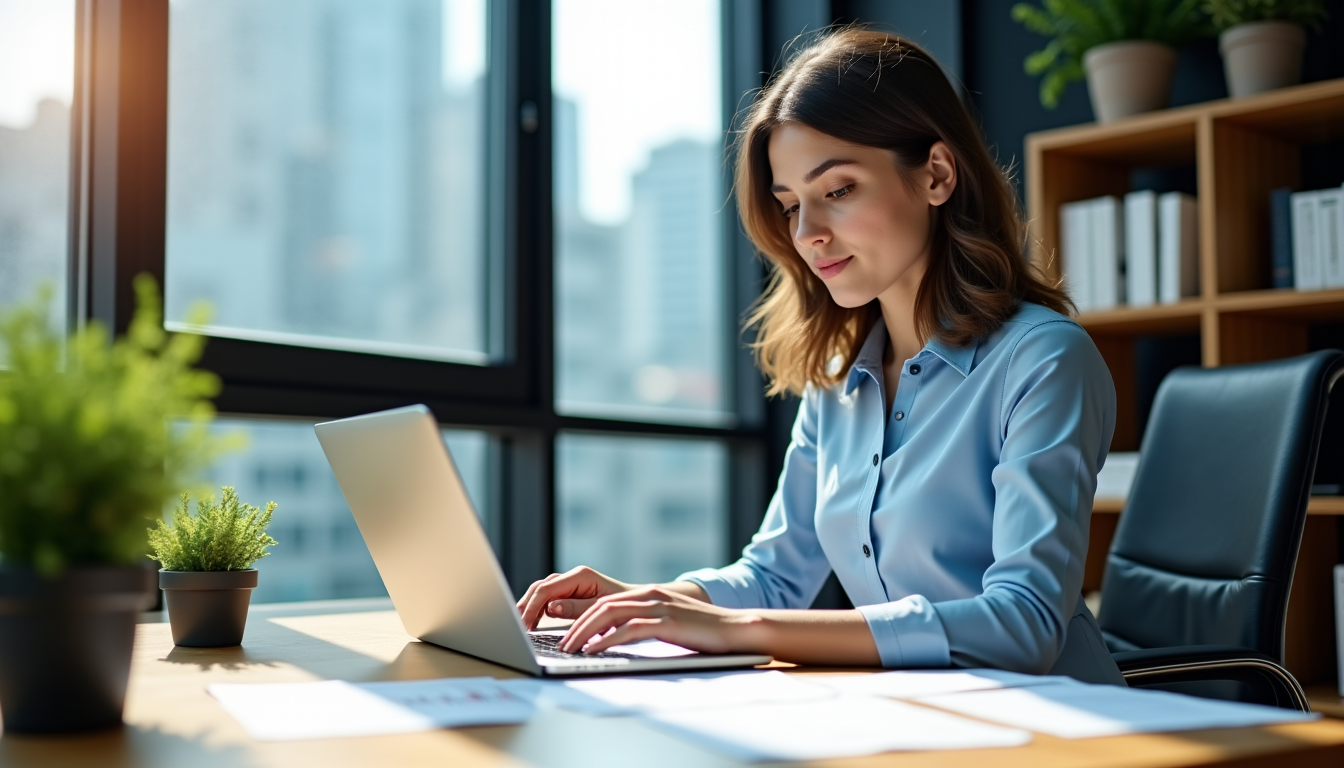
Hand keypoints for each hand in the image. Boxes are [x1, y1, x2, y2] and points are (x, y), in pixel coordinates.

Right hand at [516, 566, 633, 629]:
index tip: (523, 625)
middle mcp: (573, 576)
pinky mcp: (570, 593)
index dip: (532, 607)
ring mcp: (570, 583)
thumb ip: (576, 609)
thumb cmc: (624, 607)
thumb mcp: (601, 609)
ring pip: (541, 591)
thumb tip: (551, 608)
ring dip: (529, 607)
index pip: (547, 589)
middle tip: (515, 626)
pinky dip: (538, 609)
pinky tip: (532, 623)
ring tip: (519, 625)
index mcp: (580, 576)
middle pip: (540, 588)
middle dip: (526, 606)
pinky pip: (548, 598)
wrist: (638, 604)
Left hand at [559, 585, 761, 655]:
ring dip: (584, 633)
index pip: (604, 603)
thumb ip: (644, 625)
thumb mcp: (668, 624)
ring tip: (569, 649)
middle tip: (559, 644)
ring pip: (610, 614)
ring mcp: (658, 607)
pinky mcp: (667, 622)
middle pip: (601, 606)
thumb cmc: (703, 632)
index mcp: (648, 594)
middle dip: (575, 625)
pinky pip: (628, 629)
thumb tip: (616, 639)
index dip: (581, 617)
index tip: (565, 634)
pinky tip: (593, 651)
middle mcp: (650, 595)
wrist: (737, 629)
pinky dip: (606, 640)